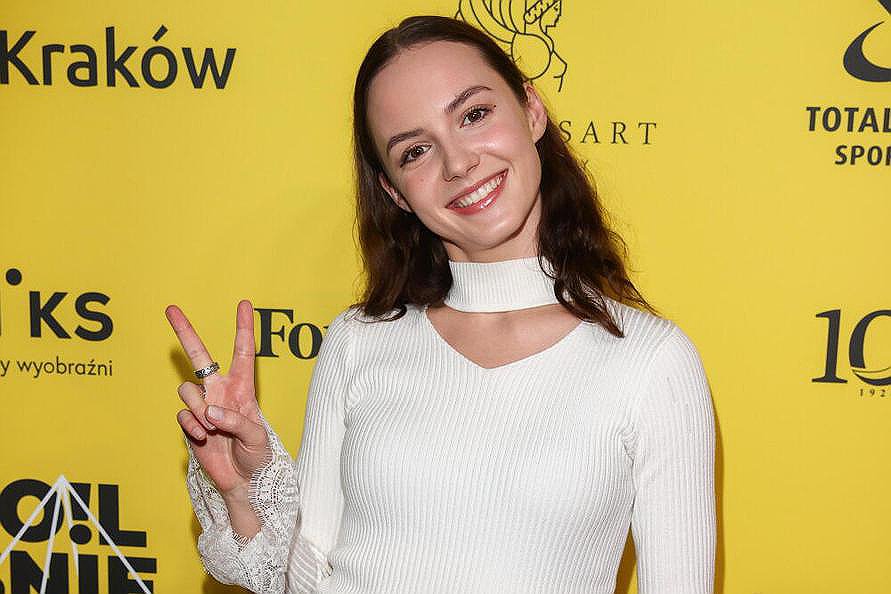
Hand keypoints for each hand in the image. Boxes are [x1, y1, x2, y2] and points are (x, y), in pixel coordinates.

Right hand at [165, 299, 269, 498]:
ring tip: (214, 430)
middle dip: (185, 332)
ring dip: (199, 410)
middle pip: (199, 356)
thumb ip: (235, 421)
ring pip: (187, 391)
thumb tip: (210, 411)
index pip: (243, 353)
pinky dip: (191, 426)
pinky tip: (203, 437)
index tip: (244, 304)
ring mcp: (202, 405)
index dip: (243, 328)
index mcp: (242, 388)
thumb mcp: (256, 437)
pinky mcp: (190, 422)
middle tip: (171, 308)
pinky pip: (182, 415)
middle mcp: (220, 391)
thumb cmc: (256, 455)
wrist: (242, 480)